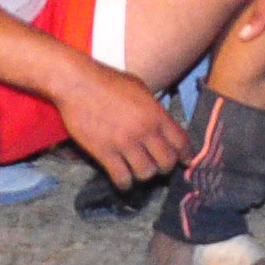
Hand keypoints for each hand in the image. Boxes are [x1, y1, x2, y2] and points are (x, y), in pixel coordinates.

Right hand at [56, 63, 190, 189]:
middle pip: (167, 162)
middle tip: (158, 165)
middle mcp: (144, 131)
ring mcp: (124, 143)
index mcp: (155, 114)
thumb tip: (162, 125)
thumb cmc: (108, 81)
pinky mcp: (105, 153)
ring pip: (146, 173)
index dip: (186, 155)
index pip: (181, 141)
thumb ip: (153, 109)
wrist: (77, 83)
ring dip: (144, 174)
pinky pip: (122, 178)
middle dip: (165, 167)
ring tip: (138, 170)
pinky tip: (123, 179)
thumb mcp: (139, 89)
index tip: (186, 162)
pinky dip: (125, 183)